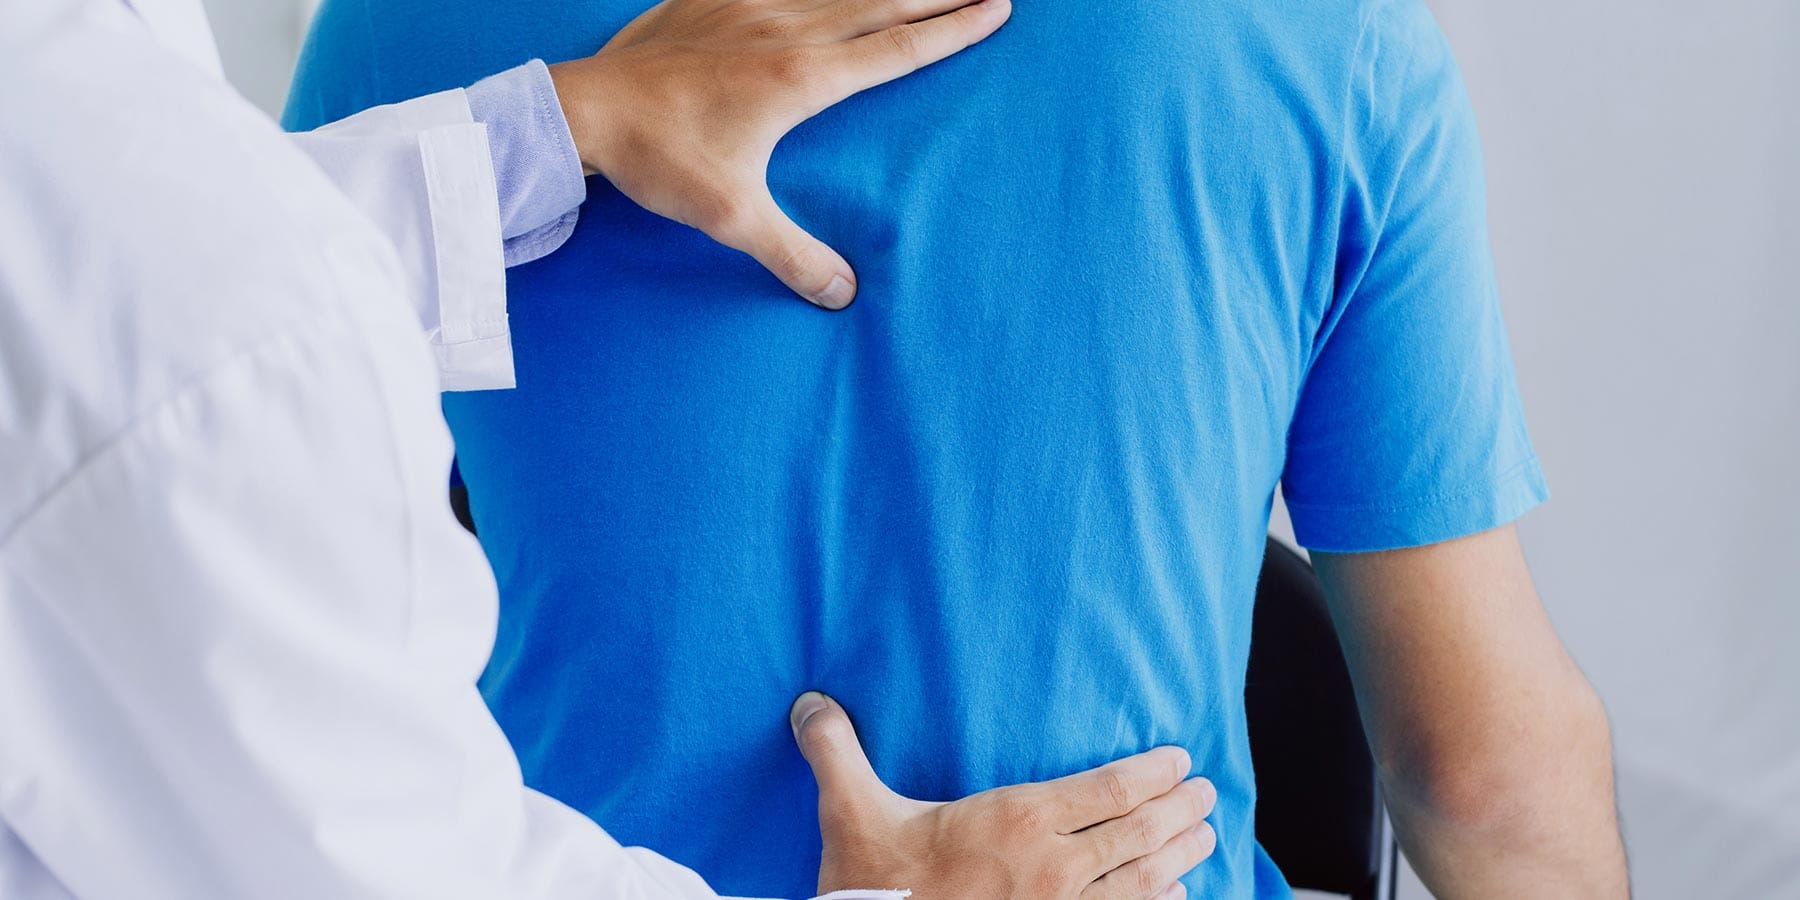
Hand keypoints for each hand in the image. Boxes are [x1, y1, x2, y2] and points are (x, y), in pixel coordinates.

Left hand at [548, 0, 1010, 309]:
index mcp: (803, 77)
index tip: (996, 9)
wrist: (584, 109)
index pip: (899, 47)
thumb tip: (843, 295)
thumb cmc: (660, 159)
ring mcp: (749, 4)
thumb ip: (792, 255)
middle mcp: (786, 27)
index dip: (953, 28)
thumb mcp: (731, 218)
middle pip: (883, 0)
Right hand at [790, 692, 1217, 898]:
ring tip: (1204, 837)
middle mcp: (1053, 869)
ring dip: (1182, 856)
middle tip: (1205, 795)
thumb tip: (810, 701)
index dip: (1152, 772)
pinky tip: (1174, 897)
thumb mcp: (849, 813)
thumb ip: (836, 751)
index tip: (1179, 760)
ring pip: (1144, 881)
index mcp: (1016, 822)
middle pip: (1139, 832)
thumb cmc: (873, 889)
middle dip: (1180, 810)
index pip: (1107, 788)